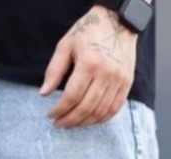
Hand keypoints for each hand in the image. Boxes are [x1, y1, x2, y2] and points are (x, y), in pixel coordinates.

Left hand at [40, 5, 137, 128]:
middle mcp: (106, 74)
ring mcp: (118, 80)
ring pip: (100, 112)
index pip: (72, 96)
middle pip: (86, 108)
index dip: (59, 109)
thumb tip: (43, 94)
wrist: (118, 21)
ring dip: (84, 122)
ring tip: (72, 123)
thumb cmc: (89, 32)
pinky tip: (89, 120)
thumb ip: (54, 70)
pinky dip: (101, 119)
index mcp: (89, 63)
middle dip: (70, 120)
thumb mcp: (66, 45)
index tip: (50, 114)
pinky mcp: (127, 84)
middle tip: (59, 123)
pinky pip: (114, 109)